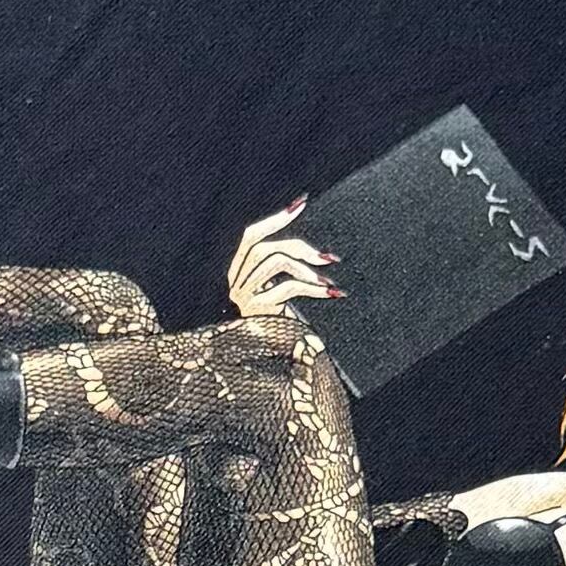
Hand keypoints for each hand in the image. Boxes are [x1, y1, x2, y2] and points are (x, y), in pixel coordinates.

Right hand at [226, 198, 339, 333]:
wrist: (258, 361)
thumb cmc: (270, 324)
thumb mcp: (272, 294)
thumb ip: (282, 270)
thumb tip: (316, 252)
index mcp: (236, 272)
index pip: (250, 236)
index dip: (275, 219)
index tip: (301, 203)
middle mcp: (235, 282)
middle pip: (266, 247)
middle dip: (300, 247)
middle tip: (328, 257)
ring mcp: (243, 297)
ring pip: (276, 263)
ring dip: (308, 270)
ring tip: (328, 282)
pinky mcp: (257, 311)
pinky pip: (287, 288)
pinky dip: (313, 289)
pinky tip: (330, 293)